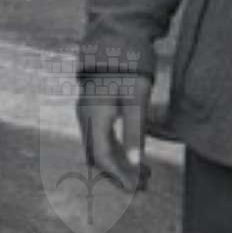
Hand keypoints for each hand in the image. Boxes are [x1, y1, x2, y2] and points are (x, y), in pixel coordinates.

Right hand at [77, 70, 152, 193]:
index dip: (118, 175)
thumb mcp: (137, 98)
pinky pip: (101, 139)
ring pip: (99, 149)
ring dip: (119, 164)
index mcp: (95, 116)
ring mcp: (87, 114)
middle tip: (144, 186)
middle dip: (119, 174)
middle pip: (98, 157)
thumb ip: (135, 131)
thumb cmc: (129, 70)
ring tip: (145, 174)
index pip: (102, 156)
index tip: (136, 189)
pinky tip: (134, 156)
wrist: (116, 43)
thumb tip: (136, 163)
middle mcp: (86, 118)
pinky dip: (117, 151)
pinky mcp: (93, 111)